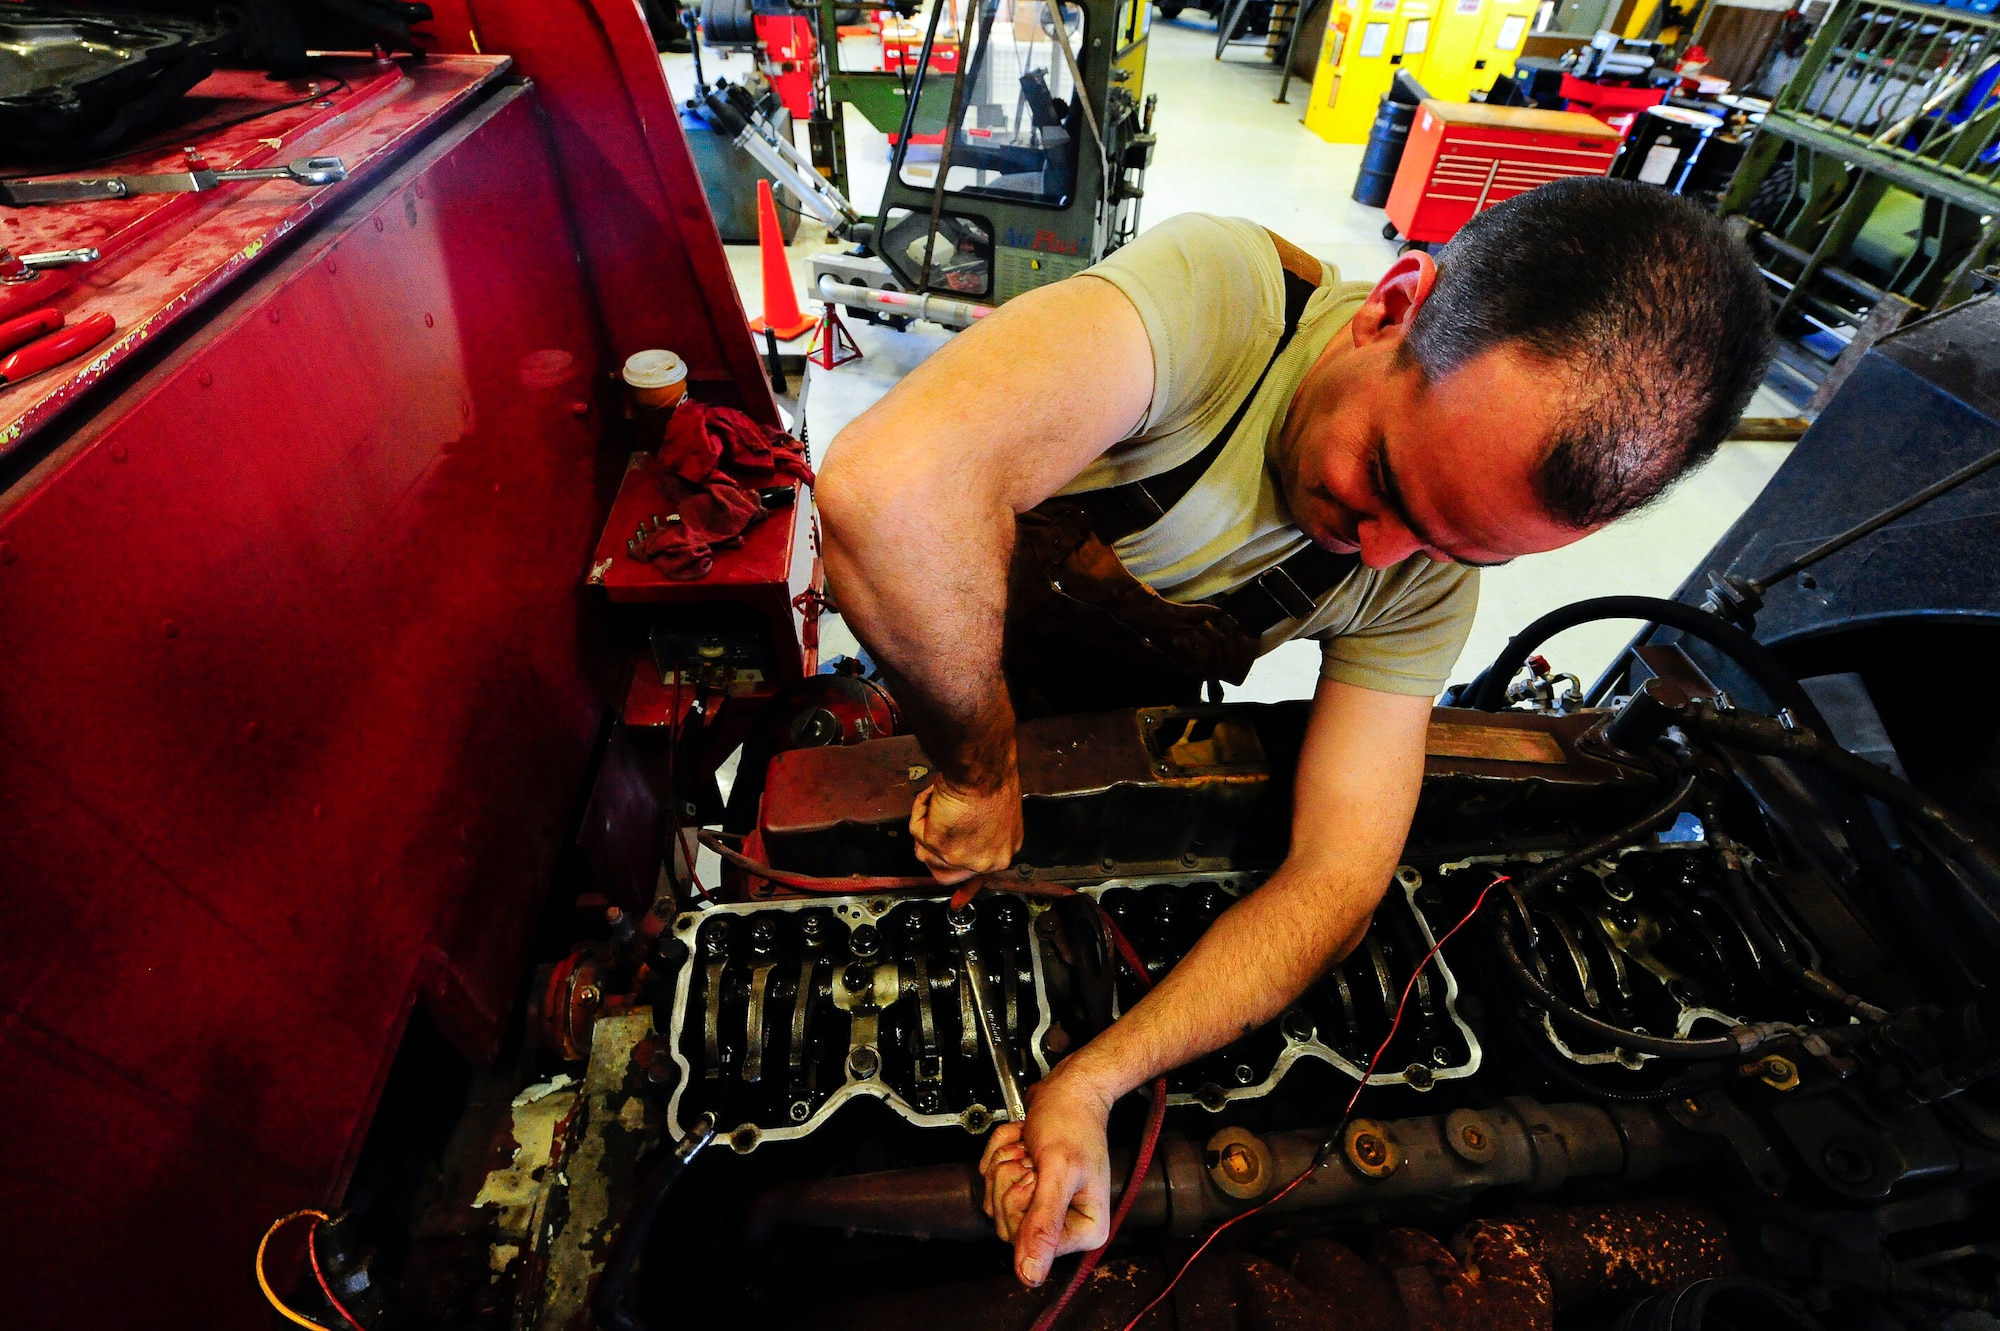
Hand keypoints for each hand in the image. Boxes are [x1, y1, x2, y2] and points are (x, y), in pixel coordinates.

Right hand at [910, 771, 1023, 883]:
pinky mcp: (938, 847)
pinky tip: (933, 797)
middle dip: (934, 850)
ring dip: (926, 825)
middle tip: (932, 828)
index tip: (957, 903)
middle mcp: (984, 862)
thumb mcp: (999, 811)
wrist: (983, 771)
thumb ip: (983, 832)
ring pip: (925, 854)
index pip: (981, 878)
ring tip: (937, 801)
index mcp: (1002, 852)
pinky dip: (920, 811)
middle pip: (946, 873)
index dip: (965, 889)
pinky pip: (916, 831)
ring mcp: (961, 859)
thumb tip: (964, 834)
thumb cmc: (993, 780)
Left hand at [976, 1072, 1113, 1286]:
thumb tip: (1030, 1276)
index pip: (1028, 1243)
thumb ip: (1043, 1224)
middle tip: (1033, 1157)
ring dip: (1004, 1163)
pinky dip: (1000, 1153)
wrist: (1069, 1089)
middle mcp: (1064, 1224)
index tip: (1036, 1174)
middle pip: (1008, 1224)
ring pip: (995, 1203)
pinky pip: (992, 1182)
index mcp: (1084, 1230)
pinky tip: (1022, 1140)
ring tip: (1030, 1146)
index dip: (1023, 1203)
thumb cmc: (1073, 1122)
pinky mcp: (1025, 1188)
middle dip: (1010, 1179)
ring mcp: (1042, 1207)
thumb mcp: (1058, 1172)